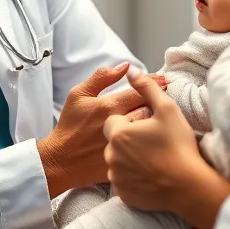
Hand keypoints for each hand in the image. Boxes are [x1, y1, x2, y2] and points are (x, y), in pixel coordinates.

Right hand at [37, 65, 162, 196]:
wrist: (61, 162)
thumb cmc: (69, 127)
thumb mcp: (78, 95)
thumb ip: (102, 77)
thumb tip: (125, 66)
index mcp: (109, 106)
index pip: (140, 91)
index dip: (155, 83)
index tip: (164, 80)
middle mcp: (120, 125)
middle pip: (150, 108)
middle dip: (160, 100)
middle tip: (168, 95)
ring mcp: (124, 145)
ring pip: (151, 129)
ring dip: (158, 119)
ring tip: (163, 114)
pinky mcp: (126, 161)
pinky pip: (146, 148)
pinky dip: (152, 140)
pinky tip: (154, 136)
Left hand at [104, 73, 229, 228]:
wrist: (188, 186)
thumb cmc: (178, 145)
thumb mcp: (166, 109)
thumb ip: (146, 87)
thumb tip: (131, 70)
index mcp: (118, 133)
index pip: (113, 120)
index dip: (129, 121)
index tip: (145, 127)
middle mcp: (111, 155)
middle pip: (114, 141)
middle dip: (128, 140)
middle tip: (150, 143)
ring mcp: (115, 177)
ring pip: (117, 161)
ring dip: (128, 158)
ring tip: (152, 160)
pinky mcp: (122, 194)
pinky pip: (122, 181)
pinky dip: (132, 177)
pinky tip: (149, 174)